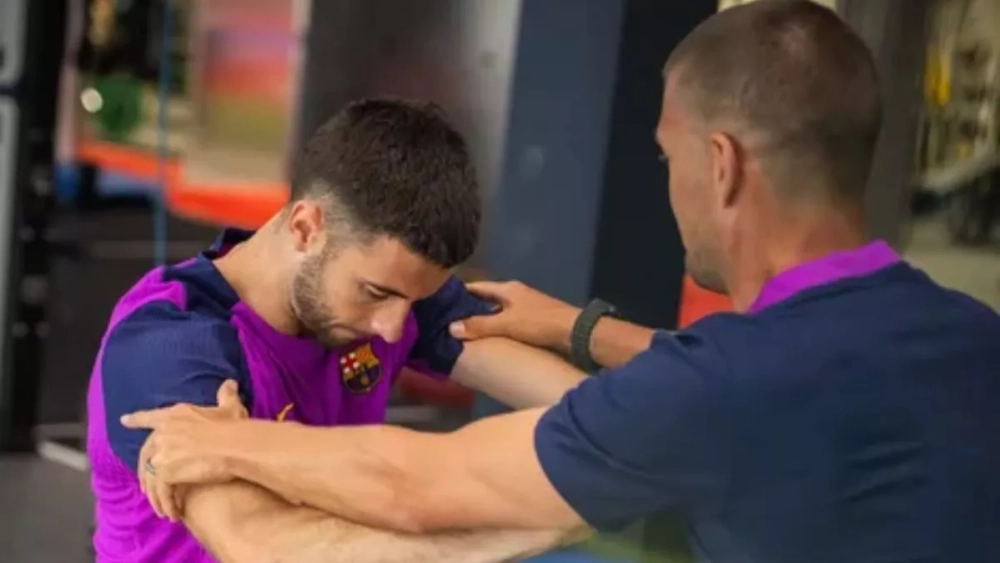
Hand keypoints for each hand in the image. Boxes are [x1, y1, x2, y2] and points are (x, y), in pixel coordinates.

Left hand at [120, 380, 247, 520]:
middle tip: (147, 485)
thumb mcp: (229, 408)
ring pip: (151, 476)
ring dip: (155, 494)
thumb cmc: (233, 428)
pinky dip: (166, 503)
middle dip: (145, 470)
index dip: (137, 419)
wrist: (235, 446)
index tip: (124, 420)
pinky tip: (173, 512)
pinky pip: (160, 491)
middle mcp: (164, 431)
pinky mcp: (164, 471)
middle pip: (146, 451)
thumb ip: (226, 395)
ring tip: (163, 507)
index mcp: (176, 415)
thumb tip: (229, 383)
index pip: (151, 416)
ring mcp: (162, 451)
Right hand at [448, 281, 579, 350]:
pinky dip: (497, 327)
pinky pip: (508, 321)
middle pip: (487, 298)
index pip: (477, 286)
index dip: (459, 292)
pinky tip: (490, 339)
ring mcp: (526, 306)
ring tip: (465, 332)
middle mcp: (515, 293)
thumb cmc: (539, 322)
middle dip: (470, 307)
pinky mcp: (533, 319)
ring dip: (484, 319)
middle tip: (449, 319)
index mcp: (507, 288)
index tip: (441, 300)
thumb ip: (479, 325)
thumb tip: (450, 328)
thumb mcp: (506, 323)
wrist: (574, 331)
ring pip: (498, 310)